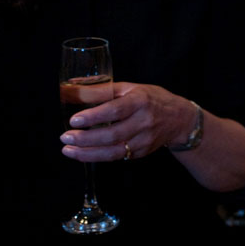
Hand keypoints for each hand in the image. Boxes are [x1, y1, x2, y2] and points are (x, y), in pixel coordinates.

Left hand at [60, 82, 195, 161]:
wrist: (179, 119)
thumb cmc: (150, 98)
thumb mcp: (129, 88)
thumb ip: (101, 90)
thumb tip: (69, 89)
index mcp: (140, 100)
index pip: (115, 109)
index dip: (93, 116)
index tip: (74, 120)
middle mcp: (143, 121)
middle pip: (112, 134)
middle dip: (86, 138)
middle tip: (65, 137)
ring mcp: (144, 140)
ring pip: (113, 151)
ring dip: (88, 153)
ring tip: (68, 150)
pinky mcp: (141, 152)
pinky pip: (117, 157)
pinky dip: (98, 157)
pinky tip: (83, 154)